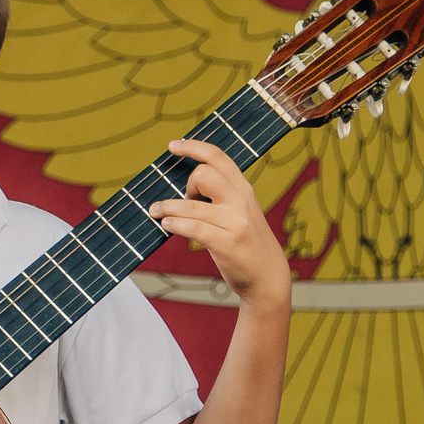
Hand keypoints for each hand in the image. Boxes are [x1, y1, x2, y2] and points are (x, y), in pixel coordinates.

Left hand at [149, 138, 291, 310]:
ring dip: (167, 207)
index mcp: (244, 189)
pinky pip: (193, 228)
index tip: (173, 146)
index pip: (218, 157)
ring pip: (191, 204)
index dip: (193, 147)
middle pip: (204, 174)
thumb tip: (189, 185)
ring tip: (156, 211)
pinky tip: (166, 224)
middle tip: (184, 199)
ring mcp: (234, 222)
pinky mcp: (226, 243)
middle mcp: (241, 201)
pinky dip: (175, 224)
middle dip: (186, 183)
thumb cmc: (248, 244)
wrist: (268, 277)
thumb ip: (224, 195)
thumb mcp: (242, 211)